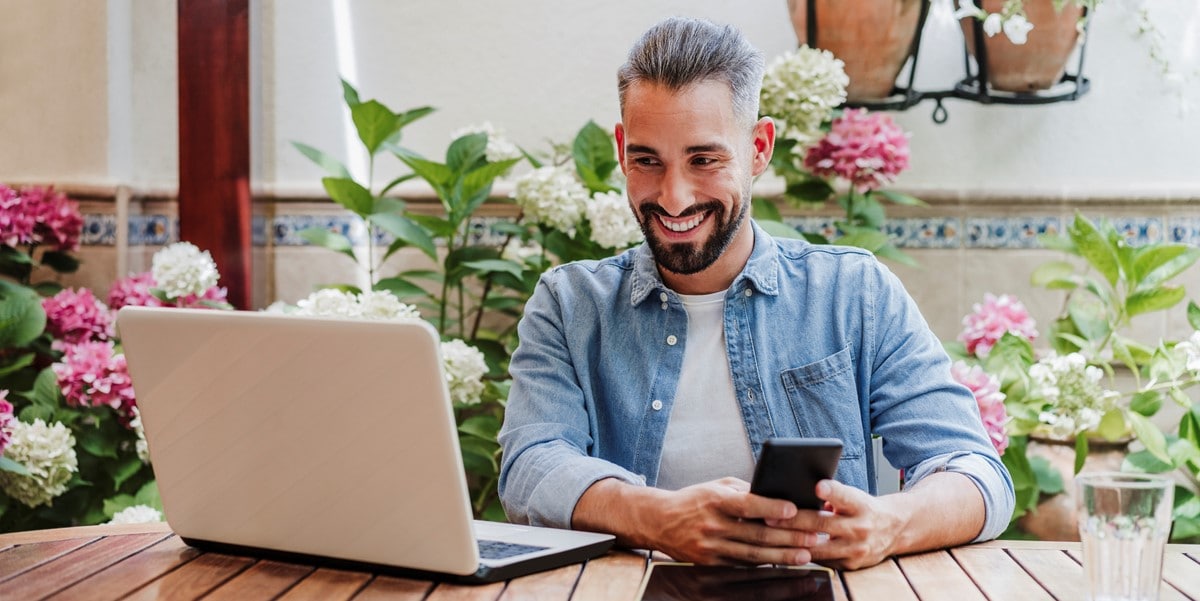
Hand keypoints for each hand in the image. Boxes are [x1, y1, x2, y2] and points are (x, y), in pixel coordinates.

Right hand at [646, 477, 820, 564]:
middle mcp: (712, 524)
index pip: (748, 504)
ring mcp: (710, 546)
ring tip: (807, 554)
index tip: (794, 509)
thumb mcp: (716, 486)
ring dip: (784, 554)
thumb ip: (744, 491)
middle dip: (790, 536)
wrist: (659, 521)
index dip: (772, 508)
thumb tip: (777, 496)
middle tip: (814, 536)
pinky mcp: (709, 562)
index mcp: (715, 500)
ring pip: (754, 553)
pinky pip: (743, 563)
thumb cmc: (694, 500)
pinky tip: (783, 560)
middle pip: (757, 533)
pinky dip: (765, 562)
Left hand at [766, 479, 903, 569]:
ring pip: (819, 548)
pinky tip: (785, 549)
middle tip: (770, 517)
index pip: (845, 496)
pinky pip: (822, 562)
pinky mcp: (851, 565)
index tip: (818, 486)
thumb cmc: (863, 508)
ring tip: (771, 535)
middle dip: (795, 521)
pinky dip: (803, 555)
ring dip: (793, 542)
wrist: (893, 529)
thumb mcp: (853, 496)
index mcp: (861, 505)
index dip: (831, 491)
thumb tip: (801, 490)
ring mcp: (856, 549)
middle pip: (823, 524)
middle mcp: (861, 527)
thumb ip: (832, 495)